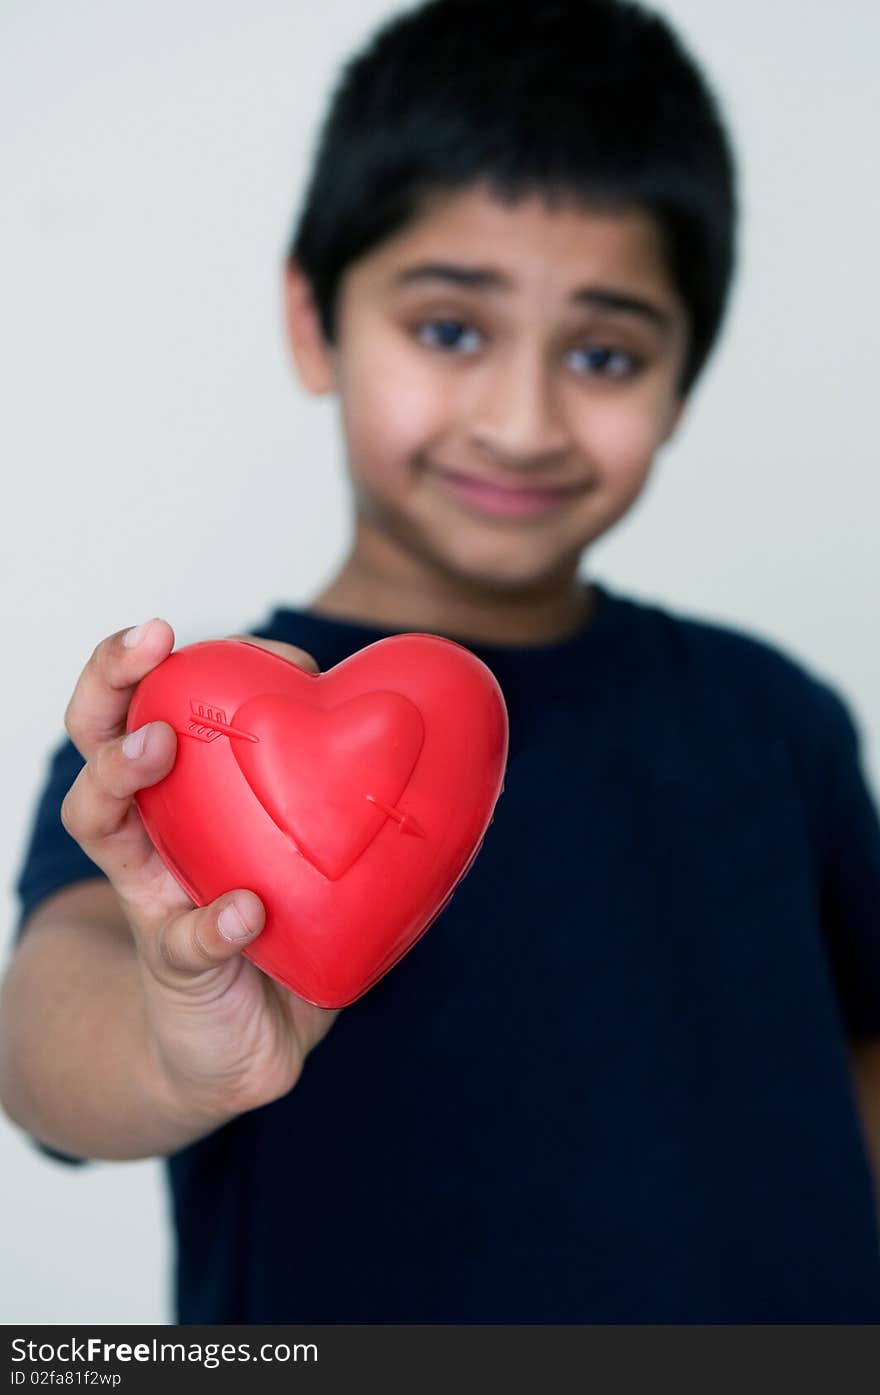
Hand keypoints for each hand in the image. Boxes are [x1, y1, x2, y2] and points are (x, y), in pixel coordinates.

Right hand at [60, 618, 339, 1138]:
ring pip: (100, 819)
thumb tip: (455, 742)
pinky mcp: (175, 963)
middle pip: (101, 737)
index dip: (195, 662)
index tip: (260, 651)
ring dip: (122, 772)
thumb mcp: (319, 849)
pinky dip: (212, 921)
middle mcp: (156, 830)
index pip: (164, 704)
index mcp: (192, 791)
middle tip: (147, 642)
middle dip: (112, 680)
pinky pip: (183, 938)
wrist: (244, 1046)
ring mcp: (154, 893)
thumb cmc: (284, 928)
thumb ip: (360, 800)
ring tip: (157, 746)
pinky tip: (243, 910)